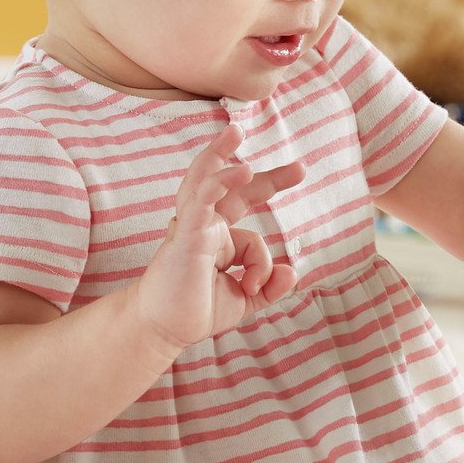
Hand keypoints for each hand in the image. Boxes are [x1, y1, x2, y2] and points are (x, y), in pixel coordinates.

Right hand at [135, 122, 306, 348]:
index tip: (299, 171)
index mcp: (220, 234)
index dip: (270, 184)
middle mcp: (206, 224)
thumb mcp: (245, 299)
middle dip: (266, 176)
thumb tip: (293, 272)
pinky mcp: (185, 235)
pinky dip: (218, 184)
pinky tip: (240, 170)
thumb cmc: (194, 310)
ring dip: (219, 154)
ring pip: (206, 181)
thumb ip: (270, 286)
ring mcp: (194, 227)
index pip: (246, 201)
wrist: (162, 329)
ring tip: (238, 133)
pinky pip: (201, 202)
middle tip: (300, 168)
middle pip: (233, 186)